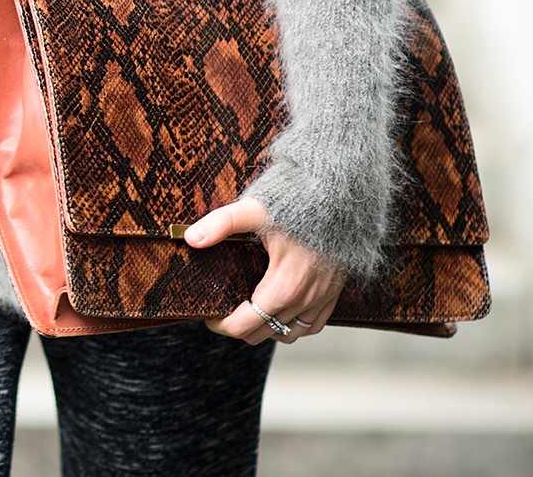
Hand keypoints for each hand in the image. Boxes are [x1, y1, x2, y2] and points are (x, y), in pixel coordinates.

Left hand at [188, 197, 344, 343]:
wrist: (341, 199)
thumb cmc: (297, 204)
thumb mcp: (255, 210)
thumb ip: (221, 224)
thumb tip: (191, 238)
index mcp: (282, 287)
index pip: (244, 326)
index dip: (221, 325)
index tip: (208, 315)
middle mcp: (304, 300)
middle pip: (263, 333)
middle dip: (239, 327)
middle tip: (223, 311)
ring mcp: (321, 299)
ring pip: (289, 334)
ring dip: (267, 328)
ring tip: (249, 311)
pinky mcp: (333, 294)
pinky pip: (313, 325)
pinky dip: (294, 325)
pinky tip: (280, 309)